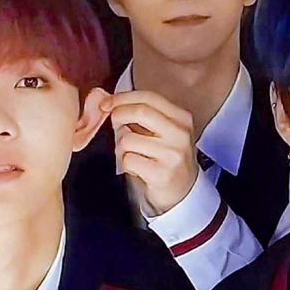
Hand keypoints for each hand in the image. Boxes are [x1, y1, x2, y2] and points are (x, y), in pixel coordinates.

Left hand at [106, 90, 197, 215]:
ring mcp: (172, 154)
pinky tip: (136, 167)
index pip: (149, 97)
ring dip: (121, 147)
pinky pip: (128, 160)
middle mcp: (180, 134)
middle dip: (119, 114)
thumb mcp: (164, 131)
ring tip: (131, 154)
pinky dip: (125, 164)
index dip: (123, 97)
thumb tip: (108, 99)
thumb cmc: (167, 158)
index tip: (107, 102)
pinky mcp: (161, 174)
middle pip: (140, 111)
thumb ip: (143, 114)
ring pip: (128, 139)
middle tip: (113, 122)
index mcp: (182, 118)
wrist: (183, 193)